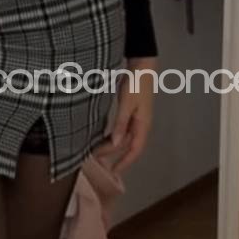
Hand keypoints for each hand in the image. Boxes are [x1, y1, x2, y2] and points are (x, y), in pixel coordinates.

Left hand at [92, 57, 155, 172]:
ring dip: (112, 147)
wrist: (142, 66)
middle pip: (127, 146)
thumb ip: (121, 124)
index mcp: (142, 125)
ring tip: (96, 152)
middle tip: (95, 160)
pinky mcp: (131, 113)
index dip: (124, 162)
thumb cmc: (136, 84)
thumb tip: (116, 144)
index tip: (112, 171)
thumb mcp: (127, 103)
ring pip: (124, 139)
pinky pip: (122, 130)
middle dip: (113, 155)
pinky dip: (113, 137)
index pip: (134, 150)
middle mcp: (141, 125)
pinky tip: (103, 139)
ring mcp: (136, 120)